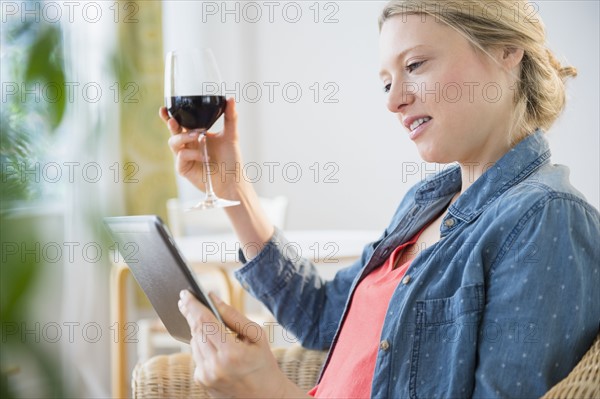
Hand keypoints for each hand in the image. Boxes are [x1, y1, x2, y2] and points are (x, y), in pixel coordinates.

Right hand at [160, 98, 242, 197]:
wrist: (232, 179)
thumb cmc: (230, 159)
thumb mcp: (231, 135)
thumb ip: (230, 117)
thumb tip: (231, 98)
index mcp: (195, 134)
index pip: (180, 123)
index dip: (169, 116)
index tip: (164, 108)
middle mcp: (187, 144)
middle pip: (173, 131)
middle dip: (171, 124)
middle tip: (173, 120)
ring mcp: (184, 157)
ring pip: (173, 142)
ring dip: (183, 137)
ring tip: (198, 137)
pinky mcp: (183, 169)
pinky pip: (181, 157)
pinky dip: (191, 154)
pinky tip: (203, 156)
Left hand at [178, 290, 308, 397]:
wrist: (265, 396)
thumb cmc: (264, 363)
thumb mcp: (257, 335)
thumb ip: (233, 316)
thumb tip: (213, 298)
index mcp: (231, 354)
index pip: (205, 323)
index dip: (193, 306)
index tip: (185, 293)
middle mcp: (215, 367)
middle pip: (196, 332)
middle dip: (190, 314)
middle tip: (185, 298)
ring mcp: (206, 376)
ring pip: (194, 343)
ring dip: (197, 330)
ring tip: (204, 320)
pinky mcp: (202, 381)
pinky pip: (197, 355)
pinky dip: (202, 345)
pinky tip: (212, 343)